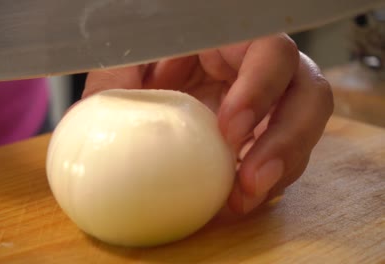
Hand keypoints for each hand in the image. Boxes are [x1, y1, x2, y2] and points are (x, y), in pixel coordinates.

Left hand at [82, 33, 333, 213]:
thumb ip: (122, 79)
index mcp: (232, 43)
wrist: (144, 101)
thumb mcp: (125, 71)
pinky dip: (268, 182)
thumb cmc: (137, 74)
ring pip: (305, 130)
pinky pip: (286, 159)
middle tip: (250, 176)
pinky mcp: (268, 138)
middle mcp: (262, 72)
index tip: (230, 129)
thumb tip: (106, 106)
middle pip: (307, 93)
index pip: (270, 53)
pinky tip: (239, 199)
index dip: (261, 88)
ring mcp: (270, 106)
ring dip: (283, 167)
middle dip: (286, 137)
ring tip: (246, 197)